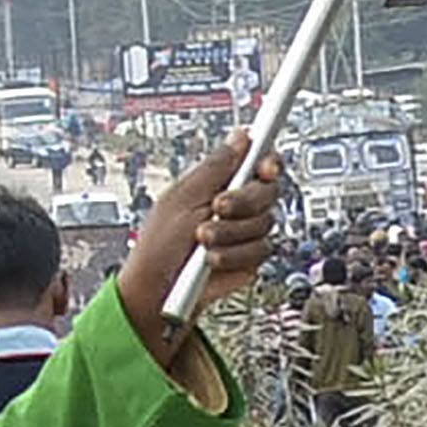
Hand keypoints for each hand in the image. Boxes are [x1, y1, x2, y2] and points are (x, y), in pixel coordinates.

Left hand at [117, 135, 281, 368]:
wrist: (160, 289)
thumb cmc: (160, 244)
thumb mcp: (183, 198)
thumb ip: (215, 168)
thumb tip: (240, 137)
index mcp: (217, 183)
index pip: (254, 162)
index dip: (267, 161)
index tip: (266, 166)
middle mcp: (235, 205)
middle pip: (266, 190)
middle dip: (243, 201)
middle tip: (218, 208)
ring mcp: (244, 231)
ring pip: (264, 222)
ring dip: (231, 232)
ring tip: (203, 240)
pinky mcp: (250, 256)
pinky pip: (261, 250)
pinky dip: (234, 254)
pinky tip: (213, 259)